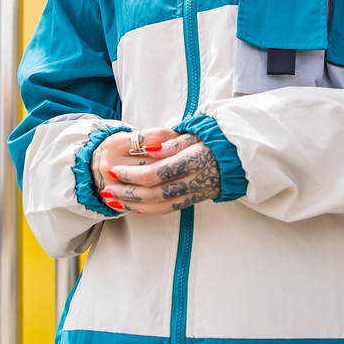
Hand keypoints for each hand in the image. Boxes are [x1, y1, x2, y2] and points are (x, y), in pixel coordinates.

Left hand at [91, 128, 221, 214]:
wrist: (236, 156)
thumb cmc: (211, 139)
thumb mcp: (193, 134)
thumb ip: (170, 142)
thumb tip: (149, 148)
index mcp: (192, 161)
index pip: (156, 173)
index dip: (132, 174)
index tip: (114, 170)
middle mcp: (194, 181)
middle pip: (154, 193)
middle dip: (128, 193)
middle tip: (107, 190)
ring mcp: (194, 193)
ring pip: (160, 205)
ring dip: (134, 205)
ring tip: (114, 200)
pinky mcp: (194, 199)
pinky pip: (169, 209)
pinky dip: (149, 210)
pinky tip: (134, 207)